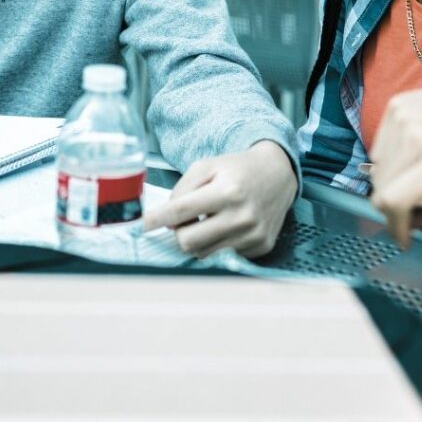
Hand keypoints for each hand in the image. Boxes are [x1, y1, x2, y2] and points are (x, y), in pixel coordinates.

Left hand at [143, 141, 296, 258]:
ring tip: (206, 220)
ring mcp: (253, 235)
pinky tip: (224, 226)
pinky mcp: (261, 246)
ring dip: (196, 240)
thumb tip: (167, 220)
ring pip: (204, 253)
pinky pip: (224, 255)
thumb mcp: (206, 166)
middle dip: (178, 233)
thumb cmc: (237, 169)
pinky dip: (216, 244)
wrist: (278, 174)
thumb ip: (182, 189)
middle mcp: (242, 216)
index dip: (157, 219)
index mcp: (227, 191)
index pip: (182, 211)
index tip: (143, 225)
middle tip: (182, 220)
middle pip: (189, 241)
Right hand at [369, 72, 421, 253]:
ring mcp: (402, 117)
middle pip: (381, 191)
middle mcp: (416, 135)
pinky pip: (379, 148)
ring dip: (391, 187)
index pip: (395, 200)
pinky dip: (390, 163)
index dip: (394, 226)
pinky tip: (415, 160)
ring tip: (419, 184)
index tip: (406, 238)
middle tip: (421, 212)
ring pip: (377, 170)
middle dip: (395, 212)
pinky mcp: (396, 106)